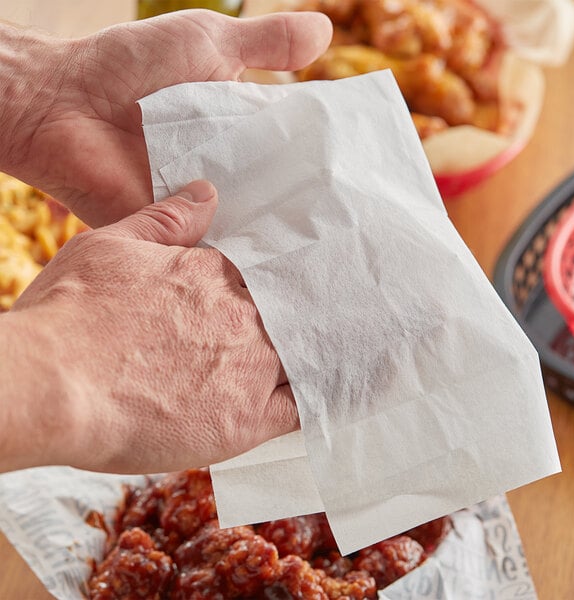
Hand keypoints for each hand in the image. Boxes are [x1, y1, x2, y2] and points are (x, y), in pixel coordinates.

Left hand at [0, 10, 331, 226]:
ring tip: (327, 248)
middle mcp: (226, 171)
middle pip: (276, 194)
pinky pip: (217, 247)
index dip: (320, 161)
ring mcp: (203, 204)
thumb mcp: (206, 43)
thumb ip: (265, 44)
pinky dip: (240, 255)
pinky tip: (276, 266)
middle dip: (308, 205)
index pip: (290, 152)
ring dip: (280, 233)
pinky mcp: (179, 231)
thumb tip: (328, 31)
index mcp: (237, 131)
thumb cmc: (131, 68)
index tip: (358, 175)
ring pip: (253, 224)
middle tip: (352, 220)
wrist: (64, 105)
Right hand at [2, 181, 296, 473]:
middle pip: (280, 314)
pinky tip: (321, 393)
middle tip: (286, 331)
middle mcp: (241, 316)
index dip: (255, 291)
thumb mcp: (111, 246)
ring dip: (305, 353)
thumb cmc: (70, 315)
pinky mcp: (248, 419)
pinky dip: (314, 397)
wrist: (53, 384)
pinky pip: (300, 407)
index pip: (255, 279)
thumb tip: (208, 193)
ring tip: (321, 356)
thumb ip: (165, 221)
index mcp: (212, 275)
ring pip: (298, 355)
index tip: (255, 302)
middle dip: (283, 319)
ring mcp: (250, 366)